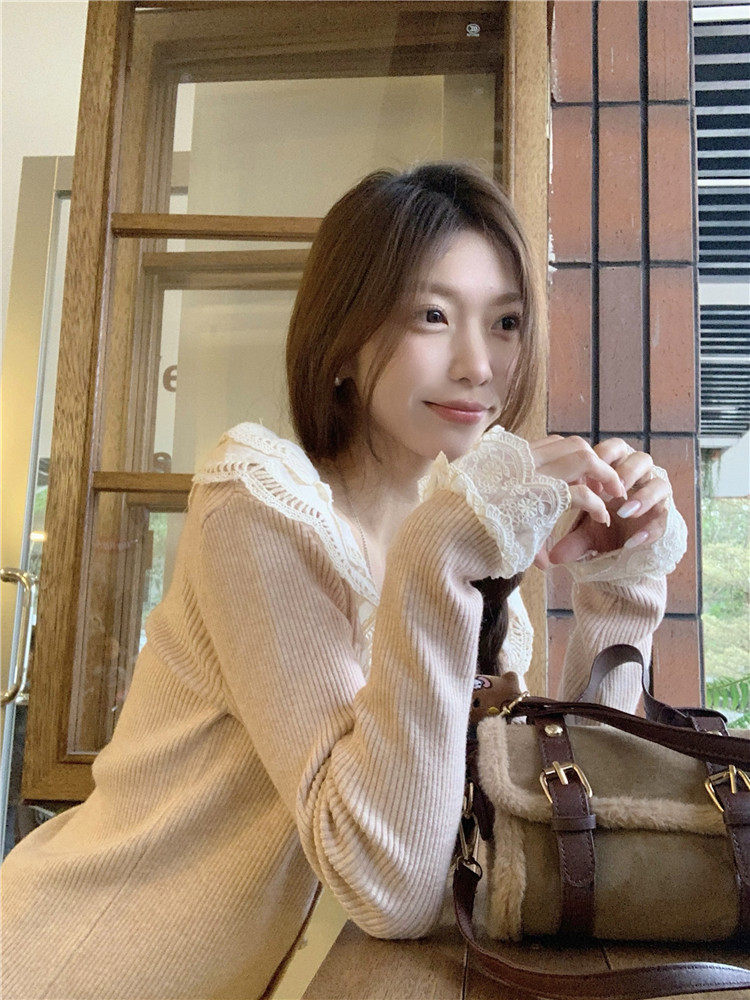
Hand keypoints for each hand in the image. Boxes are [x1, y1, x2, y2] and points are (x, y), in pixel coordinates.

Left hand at [529, 436, 671, 568]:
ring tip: (624, 511)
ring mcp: (656, 495)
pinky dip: (649, 528)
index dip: (604, 457)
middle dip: (627, 471)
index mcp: (618, 469)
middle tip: (613, 487)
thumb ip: (572, 539)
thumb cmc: (605, 524)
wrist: (630, 544)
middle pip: (642, 459)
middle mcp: (640, 478)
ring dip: (642, 496)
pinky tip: (633, 541)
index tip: (587, 476)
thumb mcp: (585, 530)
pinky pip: (664, 518)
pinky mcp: (666, 515)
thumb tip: (553, 557)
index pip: (615, 449)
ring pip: (660, 483)